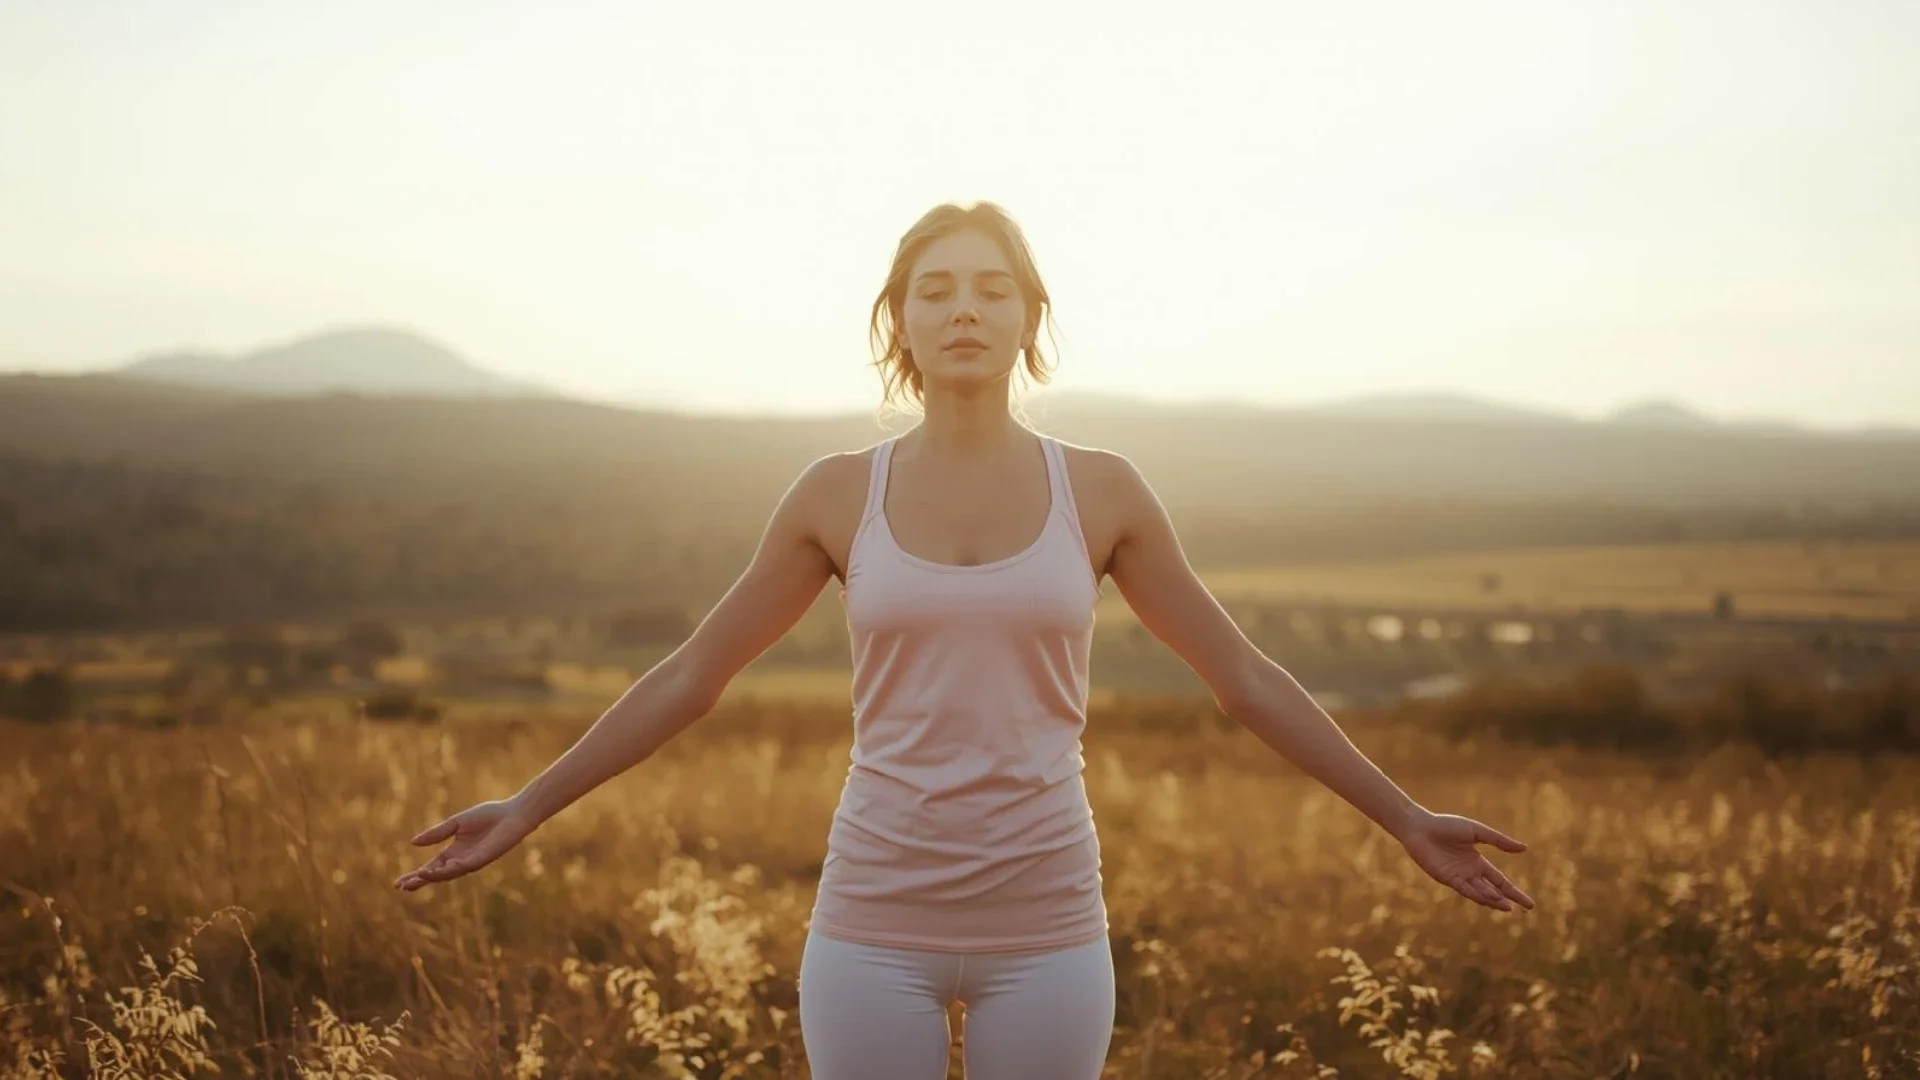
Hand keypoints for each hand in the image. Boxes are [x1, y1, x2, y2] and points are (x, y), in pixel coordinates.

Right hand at [393, 796, 539, 892]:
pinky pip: (463, 867)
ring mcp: (472, 862)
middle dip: (420, 881)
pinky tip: (437, 870)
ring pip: (448, 874)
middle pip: (437, 875)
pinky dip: (449, 869)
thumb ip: (437, 833)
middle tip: (402, 888)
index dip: (415, 875)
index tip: (397, 883)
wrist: (512, 814)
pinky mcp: (482, 859)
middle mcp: (461, 860)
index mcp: (454, 852)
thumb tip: (413, 843)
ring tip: (416, 878)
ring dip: (432, 877)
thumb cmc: (488, 816)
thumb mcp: (456, 823)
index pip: (431, 866)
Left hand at [1395, 810, 1534, 911]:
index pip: (1500, 881)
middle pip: (1494, 890)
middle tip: (1525, 909)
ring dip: (1494, 900)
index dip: (1514, 892)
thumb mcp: (1477, 831)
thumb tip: (1524, 848)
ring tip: (1508, 907)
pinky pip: (1466, 889)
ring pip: (1481, 893)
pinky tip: (1490, 899)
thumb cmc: (1446, 826)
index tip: (1529, 904)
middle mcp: (1469, 873)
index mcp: (1477, 862)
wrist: (1420, 828)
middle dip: (1509, 899)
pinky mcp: (1447, 878)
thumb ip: (1499, 841)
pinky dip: (1478, 894)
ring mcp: (1459, 877)